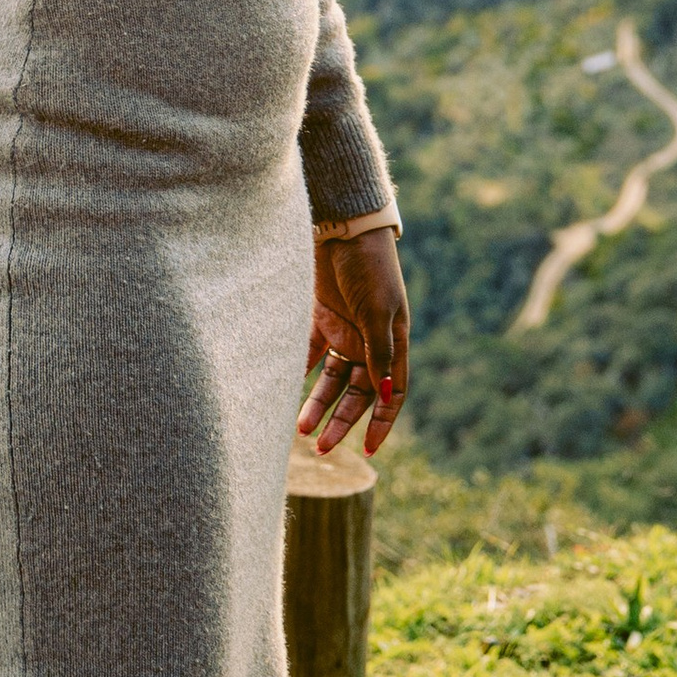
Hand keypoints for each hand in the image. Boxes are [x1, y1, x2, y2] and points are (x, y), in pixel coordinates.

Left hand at [299, 226, 410, 458]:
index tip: (368, 450)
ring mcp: (344, 331)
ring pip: (331, 380)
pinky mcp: (319, 318)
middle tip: (320, 447)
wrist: (341, 226)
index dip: (381, 423)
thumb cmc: (368, 266)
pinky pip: (309, 356)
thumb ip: (380, 352)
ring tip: (300, 430)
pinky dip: (299, 375)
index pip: (392, 394)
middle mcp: (370, 342)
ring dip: (318, 405)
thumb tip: (387, 396)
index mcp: (393, 342)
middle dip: (341, 422)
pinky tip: (283, 394)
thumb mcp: (377, 310)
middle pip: (357, 393)